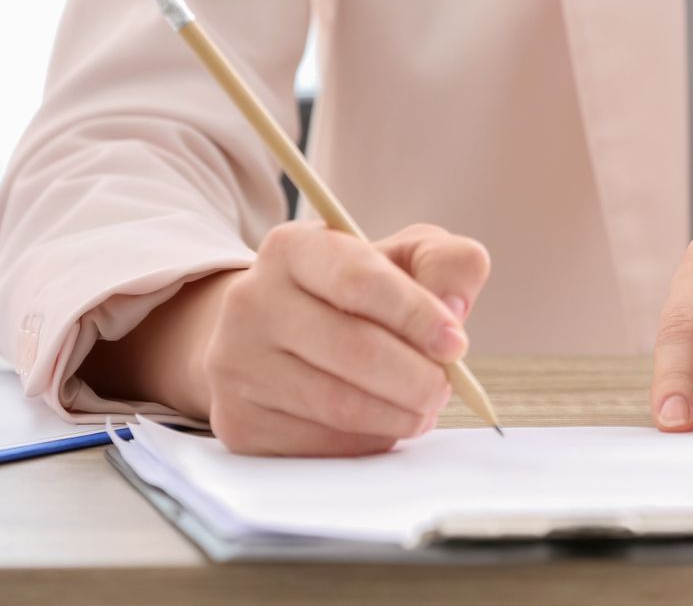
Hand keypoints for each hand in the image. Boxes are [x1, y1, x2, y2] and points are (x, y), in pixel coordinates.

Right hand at [85, 221, 491, 455]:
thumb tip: (455, 308)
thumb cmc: (356, 294)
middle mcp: (251, 301)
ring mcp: (236, 364)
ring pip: (339, 405)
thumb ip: (446, 264)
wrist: (275, 337)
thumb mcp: (404, 257)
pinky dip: (369, 439)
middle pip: (353, 349)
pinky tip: (383, 421)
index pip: (358, 280)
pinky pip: (320, 444)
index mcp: (292, 248)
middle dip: (418, 376)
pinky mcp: (238, 421)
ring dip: (400, 414)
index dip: (415, 314)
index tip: (456, 342)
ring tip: (423, 406)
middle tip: (447, 386)